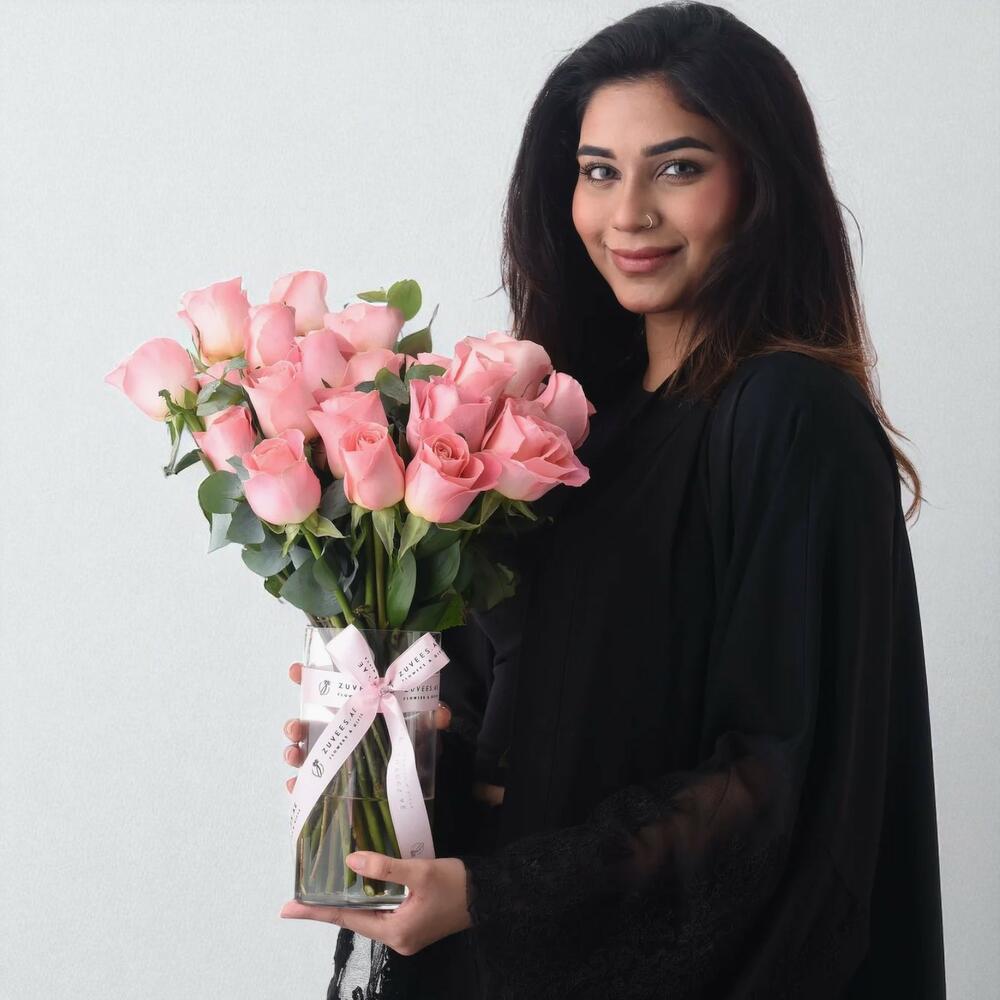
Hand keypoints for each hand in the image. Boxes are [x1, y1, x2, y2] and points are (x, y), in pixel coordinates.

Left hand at [278, 851, 471, 954]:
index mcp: (396, 932)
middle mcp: (398, 939)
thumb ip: (385, 868)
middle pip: (355, 920)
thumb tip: (352, 861)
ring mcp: (407, 934)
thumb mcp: (420, 872)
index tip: (288, 909)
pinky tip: (359, 888)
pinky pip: (382, 913)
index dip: (316, 911)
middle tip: (299, 898)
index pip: (347, 918)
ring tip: (322, 891)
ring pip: (368, 916)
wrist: (491, 896)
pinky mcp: (414, 925)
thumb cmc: (457, 885)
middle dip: (328, 907)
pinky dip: (368, 901)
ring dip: (348, 903)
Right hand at [281, 660, 452, 790]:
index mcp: (358, 704)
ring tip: (294, 756)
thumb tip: (442, 715)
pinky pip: (310, 783)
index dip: (308, 675)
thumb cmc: (416, 740)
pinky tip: (296, 786)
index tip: (295, 670)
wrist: (418, 778)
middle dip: (294, 723)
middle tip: (295, 727)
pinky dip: (299, 785)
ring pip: (303, 751)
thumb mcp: (427, 725)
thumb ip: (436, 716)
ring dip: (293, 753)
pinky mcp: (331, 782)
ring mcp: (334, 755)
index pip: (328, 686)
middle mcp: (341, 727)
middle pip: (307, 720)